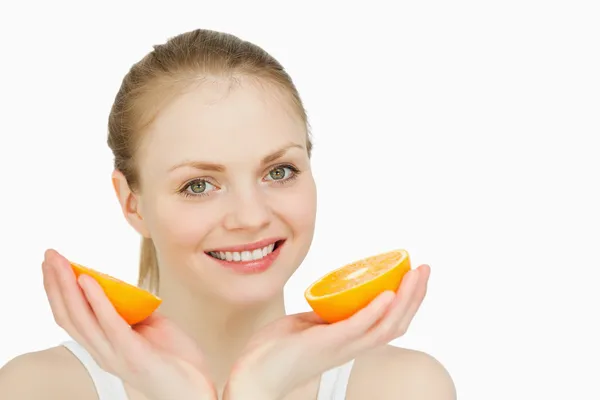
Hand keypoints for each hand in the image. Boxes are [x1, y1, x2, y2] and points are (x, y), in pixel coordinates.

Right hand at [42, 249, 216, 399]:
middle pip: (68, 315)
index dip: (57, 291)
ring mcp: (115, 355)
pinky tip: (89, 280)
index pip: (70, 317)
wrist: (196, 389)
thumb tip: (120, 288)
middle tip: (49, 255)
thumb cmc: (175, 359)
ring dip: (68, 287)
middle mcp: (102, 353)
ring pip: (81, 318)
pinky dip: (97, 300)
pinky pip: (110, 324)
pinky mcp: (133, 355)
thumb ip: (130, 311)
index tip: (53, 264)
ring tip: (62, 263)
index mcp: (104, 346)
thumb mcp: (148, 327)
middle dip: (56, 283)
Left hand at [224, 265, 429, 399]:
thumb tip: (335, 298)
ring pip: (384, 326)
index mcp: (349, 341)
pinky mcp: (325, 344)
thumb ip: (325, 316)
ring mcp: (340, 346)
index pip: (389, 323)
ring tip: (414, 275)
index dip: (407, 302)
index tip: (414, 276)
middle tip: (424, 269)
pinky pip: (355, 328)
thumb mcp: (307, 325)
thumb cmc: (276, 352)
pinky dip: (373, 312)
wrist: (253, 373)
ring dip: (403, 300)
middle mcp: (351, 346)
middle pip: (396, 323)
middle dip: (414, 296)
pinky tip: (386, 294)